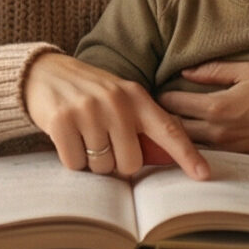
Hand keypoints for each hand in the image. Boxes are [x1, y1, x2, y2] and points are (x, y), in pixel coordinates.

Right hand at [22, 53, 208, 180]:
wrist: (44, 72)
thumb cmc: (88, 92)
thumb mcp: (119, 99)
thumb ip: (141, 126)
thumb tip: (166, 159)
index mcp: (135, 96)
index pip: (168, 130)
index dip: (187, 155)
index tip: (204, 175)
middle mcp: (115, 102)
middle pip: (130, 163)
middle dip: (116, 163)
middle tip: (102, 142)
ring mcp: (88, 110)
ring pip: (102, 167)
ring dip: (92, 161)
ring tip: (83, 135)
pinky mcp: (62, 121)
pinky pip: (76, 164)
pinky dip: (71, 159)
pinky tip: (66, 137)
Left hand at [157, 61, 248, 158]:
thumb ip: (214, 70)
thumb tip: (186, 71)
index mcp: (216, 106)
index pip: (172, 103)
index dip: (161, 96)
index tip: (159, 91)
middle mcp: (217, 131)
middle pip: (173, 128)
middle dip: (163, 118)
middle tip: (159, 110)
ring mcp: (226, 150)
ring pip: (187, 145)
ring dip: (177, 135)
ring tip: (172, 125)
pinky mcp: (236, 160)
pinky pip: (206, 155)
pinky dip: (195, 147)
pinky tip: (194, 139)